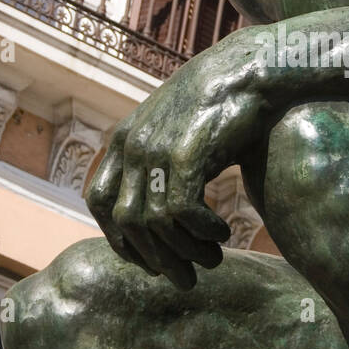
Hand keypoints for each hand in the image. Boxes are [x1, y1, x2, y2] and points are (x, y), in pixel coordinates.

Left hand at [86, 36, 266, 286]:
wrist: (248, 69)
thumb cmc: (219, 103)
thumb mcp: (176, 129)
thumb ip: (159, 161)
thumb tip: (160, 210)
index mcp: (124, 139)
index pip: (100, 202)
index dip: (119, 237)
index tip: (147, 259)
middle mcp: (132, 145)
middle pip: (127, 222)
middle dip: (156, 259)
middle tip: (185, 279)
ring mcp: (156, 149)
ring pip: (155, 224)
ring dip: (185, 251)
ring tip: (212, 260)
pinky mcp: (186, 154)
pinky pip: (182, 212)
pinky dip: (201, 232)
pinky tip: (222, 234)